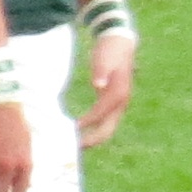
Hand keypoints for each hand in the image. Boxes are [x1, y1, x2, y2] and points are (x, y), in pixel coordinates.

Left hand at [77, 30, 137, 145]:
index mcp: (118, 94)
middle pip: (108, 129)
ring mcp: (118, 103)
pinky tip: (80, 129)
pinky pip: (103, 120)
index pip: (100, 115)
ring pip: (106, 127)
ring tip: (75, 143)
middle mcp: (121, 102)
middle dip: (91, 140)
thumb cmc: (109, 51)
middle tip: (73, 148)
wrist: (120, 43)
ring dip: (92, 136)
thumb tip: (98, 84)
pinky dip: (92, 127)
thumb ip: (101, 71)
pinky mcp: (113, 101)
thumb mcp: (104, 58)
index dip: (86, 125)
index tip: (70, 131)